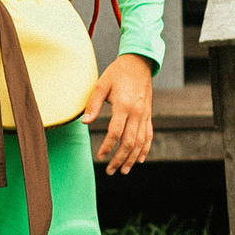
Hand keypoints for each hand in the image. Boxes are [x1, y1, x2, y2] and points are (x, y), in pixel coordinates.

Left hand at [82, 54, 155, 174]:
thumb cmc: (117, 73)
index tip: (99, 156)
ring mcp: (145, 114)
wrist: (139, 63)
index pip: (116, 132)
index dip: (107, 147)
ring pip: (140, 142)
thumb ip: (93, 105)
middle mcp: (136, 112)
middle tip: (110, 170)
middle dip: (120, 159)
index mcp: (123, 105)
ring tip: (124, 170)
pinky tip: (140, 159)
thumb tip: (85, 123)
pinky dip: (145, 149)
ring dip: (132, 158)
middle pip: (129, 142)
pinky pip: (149, 135)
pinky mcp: (148, 114)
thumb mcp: (101, 85)